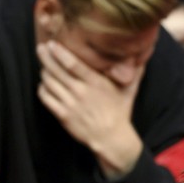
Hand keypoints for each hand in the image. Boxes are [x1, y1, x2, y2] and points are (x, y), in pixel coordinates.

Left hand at [36, 40, 142, 176]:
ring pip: (48, 82)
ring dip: (44, 72)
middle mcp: (82, 92)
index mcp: (96, 83)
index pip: (72, 63)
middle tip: (41, 49)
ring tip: (45, 67)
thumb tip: (142, 57)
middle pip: (56, 70)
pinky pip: (45, 97)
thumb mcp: (128, 91)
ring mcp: (71, 104)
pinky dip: (42, 89)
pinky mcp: (63, 116)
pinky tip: (45, 85)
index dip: (59, 52)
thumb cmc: (119, 113)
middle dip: (45, 57)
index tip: (52, 44)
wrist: (112, 139)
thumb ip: (134, 73)